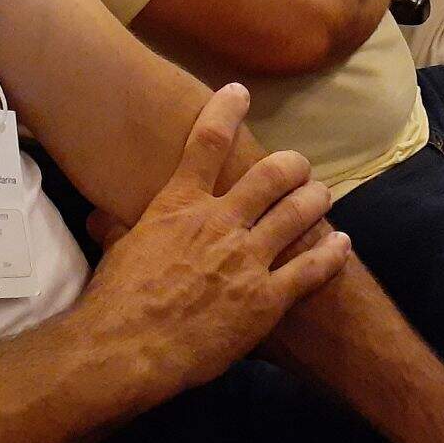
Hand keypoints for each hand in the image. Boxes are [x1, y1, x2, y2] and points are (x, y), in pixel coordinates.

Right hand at [78, 84, 351, 394]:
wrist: (125, 350)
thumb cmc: (115, 301)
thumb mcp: (116, 252)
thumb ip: (119, 228)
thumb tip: (101, 216)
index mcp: (179, 205)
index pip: (208, 142)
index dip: (227, 111)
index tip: (240, 92)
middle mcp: (219, 222)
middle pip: (271, 175)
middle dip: (292, 165)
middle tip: (299, 166)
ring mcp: (246, 259)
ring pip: (297, 213)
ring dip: (315, 200)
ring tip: (322, 195)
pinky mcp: (265, 300)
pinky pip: (310, 269)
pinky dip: (330, 253)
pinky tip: (342, 244)